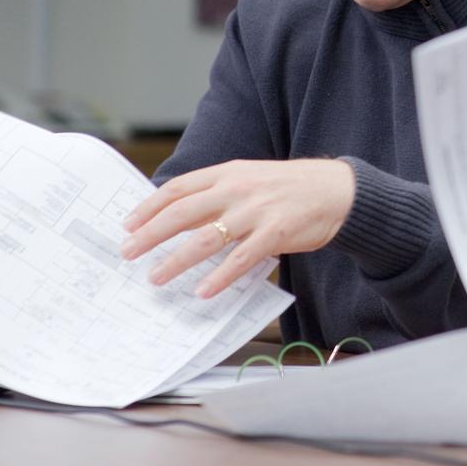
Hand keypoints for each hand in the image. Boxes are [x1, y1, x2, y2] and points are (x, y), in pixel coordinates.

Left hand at [120, 159, 355, 298]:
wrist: (338, 189)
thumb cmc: (291, 188)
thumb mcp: (251, 178)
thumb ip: (219, 193)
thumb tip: (179, 216)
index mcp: (229, 173)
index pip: (179, 188)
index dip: (150, 207)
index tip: (128, 224)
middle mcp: (239, 189)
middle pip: (183, 213)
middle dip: (150, 235)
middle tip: (128, 253)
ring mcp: (257, 211)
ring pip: (206, 238)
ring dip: (176, 260)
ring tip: (156, 278)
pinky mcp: (277, 232)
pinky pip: (241, 258)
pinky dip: (220, 277)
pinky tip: (204, 291)